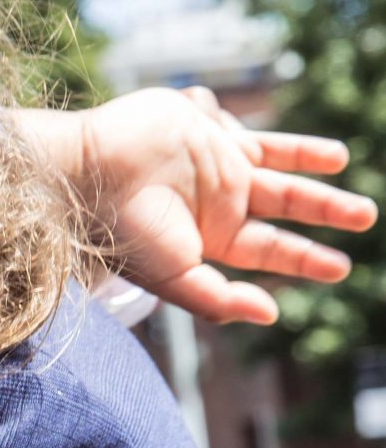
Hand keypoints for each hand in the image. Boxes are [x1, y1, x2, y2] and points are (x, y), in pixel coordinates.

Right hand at [21, 88, 376, 323]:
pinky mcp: (213, 132)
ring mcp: (219, 166)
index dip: (306, 258)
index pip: (269, 251)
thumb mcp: (173, 275)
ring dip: (320, 184)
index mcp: (208, 241)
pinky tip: (334, 158)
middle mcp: (218, 205)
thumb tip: (272, 315)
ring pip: (283, 175)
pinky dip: (296, 147)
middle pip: (284, 211)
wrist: (90, 170)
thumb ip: (218, 299)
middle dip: (325, 215)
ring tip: (356, 193)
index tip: (342, 266)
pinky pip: (262, 138)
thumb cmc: (123, 230)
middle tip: (366, 219)